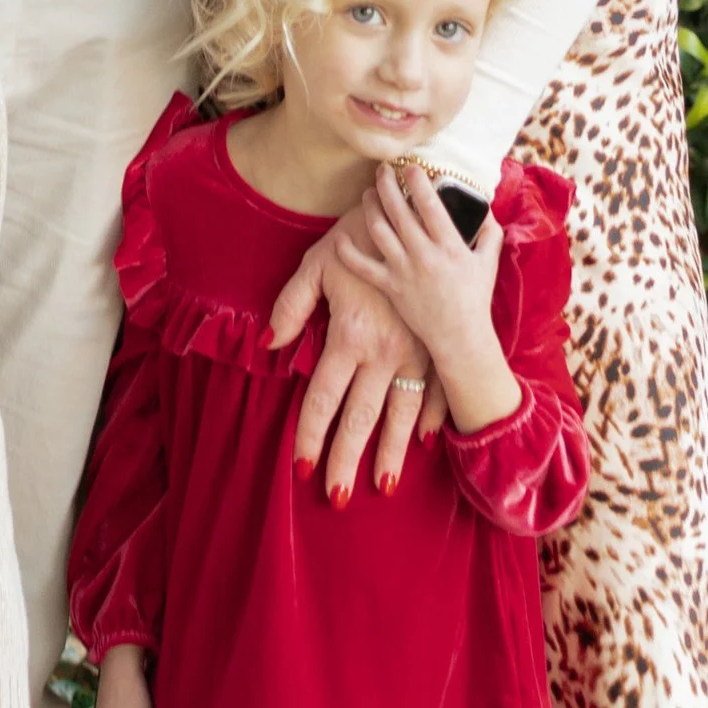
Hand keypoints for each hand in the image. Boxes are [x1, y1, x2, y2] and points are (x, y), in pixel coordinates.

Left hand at [271, 220, 453, 500]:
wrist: (414, 210)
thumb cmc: (356, 236)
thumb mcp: (316, 264)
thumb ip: (291, 306)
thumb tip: (270, 345)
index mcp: (350, 335)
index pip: (322, 399)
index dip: (310, 436)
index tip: (302, 469)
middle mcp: (384, 351)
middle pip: (361, 418)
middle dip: (347, 460)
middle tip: (337, 498)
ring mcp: (417, 351)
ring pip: (402, 414)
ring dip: (391, 452)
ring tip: (383, 486)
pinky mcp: (438, 344)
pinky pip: (436, 390)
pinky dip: (432, 418)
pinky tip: (425, 442)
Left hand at [338, 164, 516, 432]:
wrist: (459, 337)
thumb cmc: (475, 298)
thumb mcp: (489, 261)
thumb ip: (489, 232)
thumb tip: (484, 209)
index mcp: (449, 244)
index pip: (428, 203)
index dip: (416, 179)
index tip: (409, 165)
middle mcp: (423, 253)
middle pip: (397, 209)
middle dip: (386, 184)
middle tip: (382, 170)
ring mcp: (404, 270)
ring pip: (378, 229)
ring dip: (369, 206)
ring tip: (368, 193)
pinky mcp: (390, 287)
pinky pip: (362, 266)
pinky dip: (347, 251)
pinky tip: (339, 236)